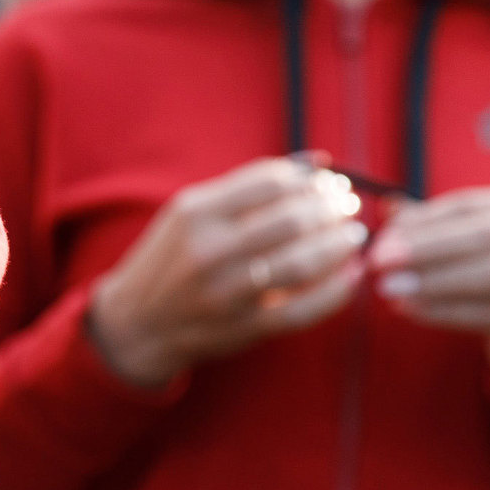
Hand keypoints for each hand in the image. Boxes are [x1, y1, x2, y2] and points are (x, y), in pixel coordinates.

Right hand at [88, 157, 366, 388]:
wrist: (137, 323)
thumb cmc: (173, 259)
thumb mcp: (191, 213)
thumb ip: (248, 188)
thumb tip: (318, 162)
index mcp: (194, 213)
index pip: (270, 182)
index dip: (311, 180)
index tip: (329, 182)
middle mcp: (208, 250)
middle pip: (291, 220)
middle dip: (332, 209)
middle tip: (348, 207)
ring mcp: (225, 292)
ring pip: (302, 263)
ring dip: (339, 246)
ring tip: (353, 236)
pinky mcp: (243, 327)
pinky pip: (303, 309)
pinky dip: (335, 291)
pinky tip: (351, 275)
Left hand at [370, 186, 489, 393]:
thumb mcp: (468, 240)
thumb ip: (432, 224)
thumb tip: (386, 207)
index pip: (474, 205)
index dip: (425, 221)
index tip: (382, 237)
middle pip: (487, 235)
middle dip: (427, 249)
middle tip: (379, 262)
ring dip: (435, 281)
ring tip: (390, 288)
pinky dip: (448, 311)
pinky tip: (412, 310)